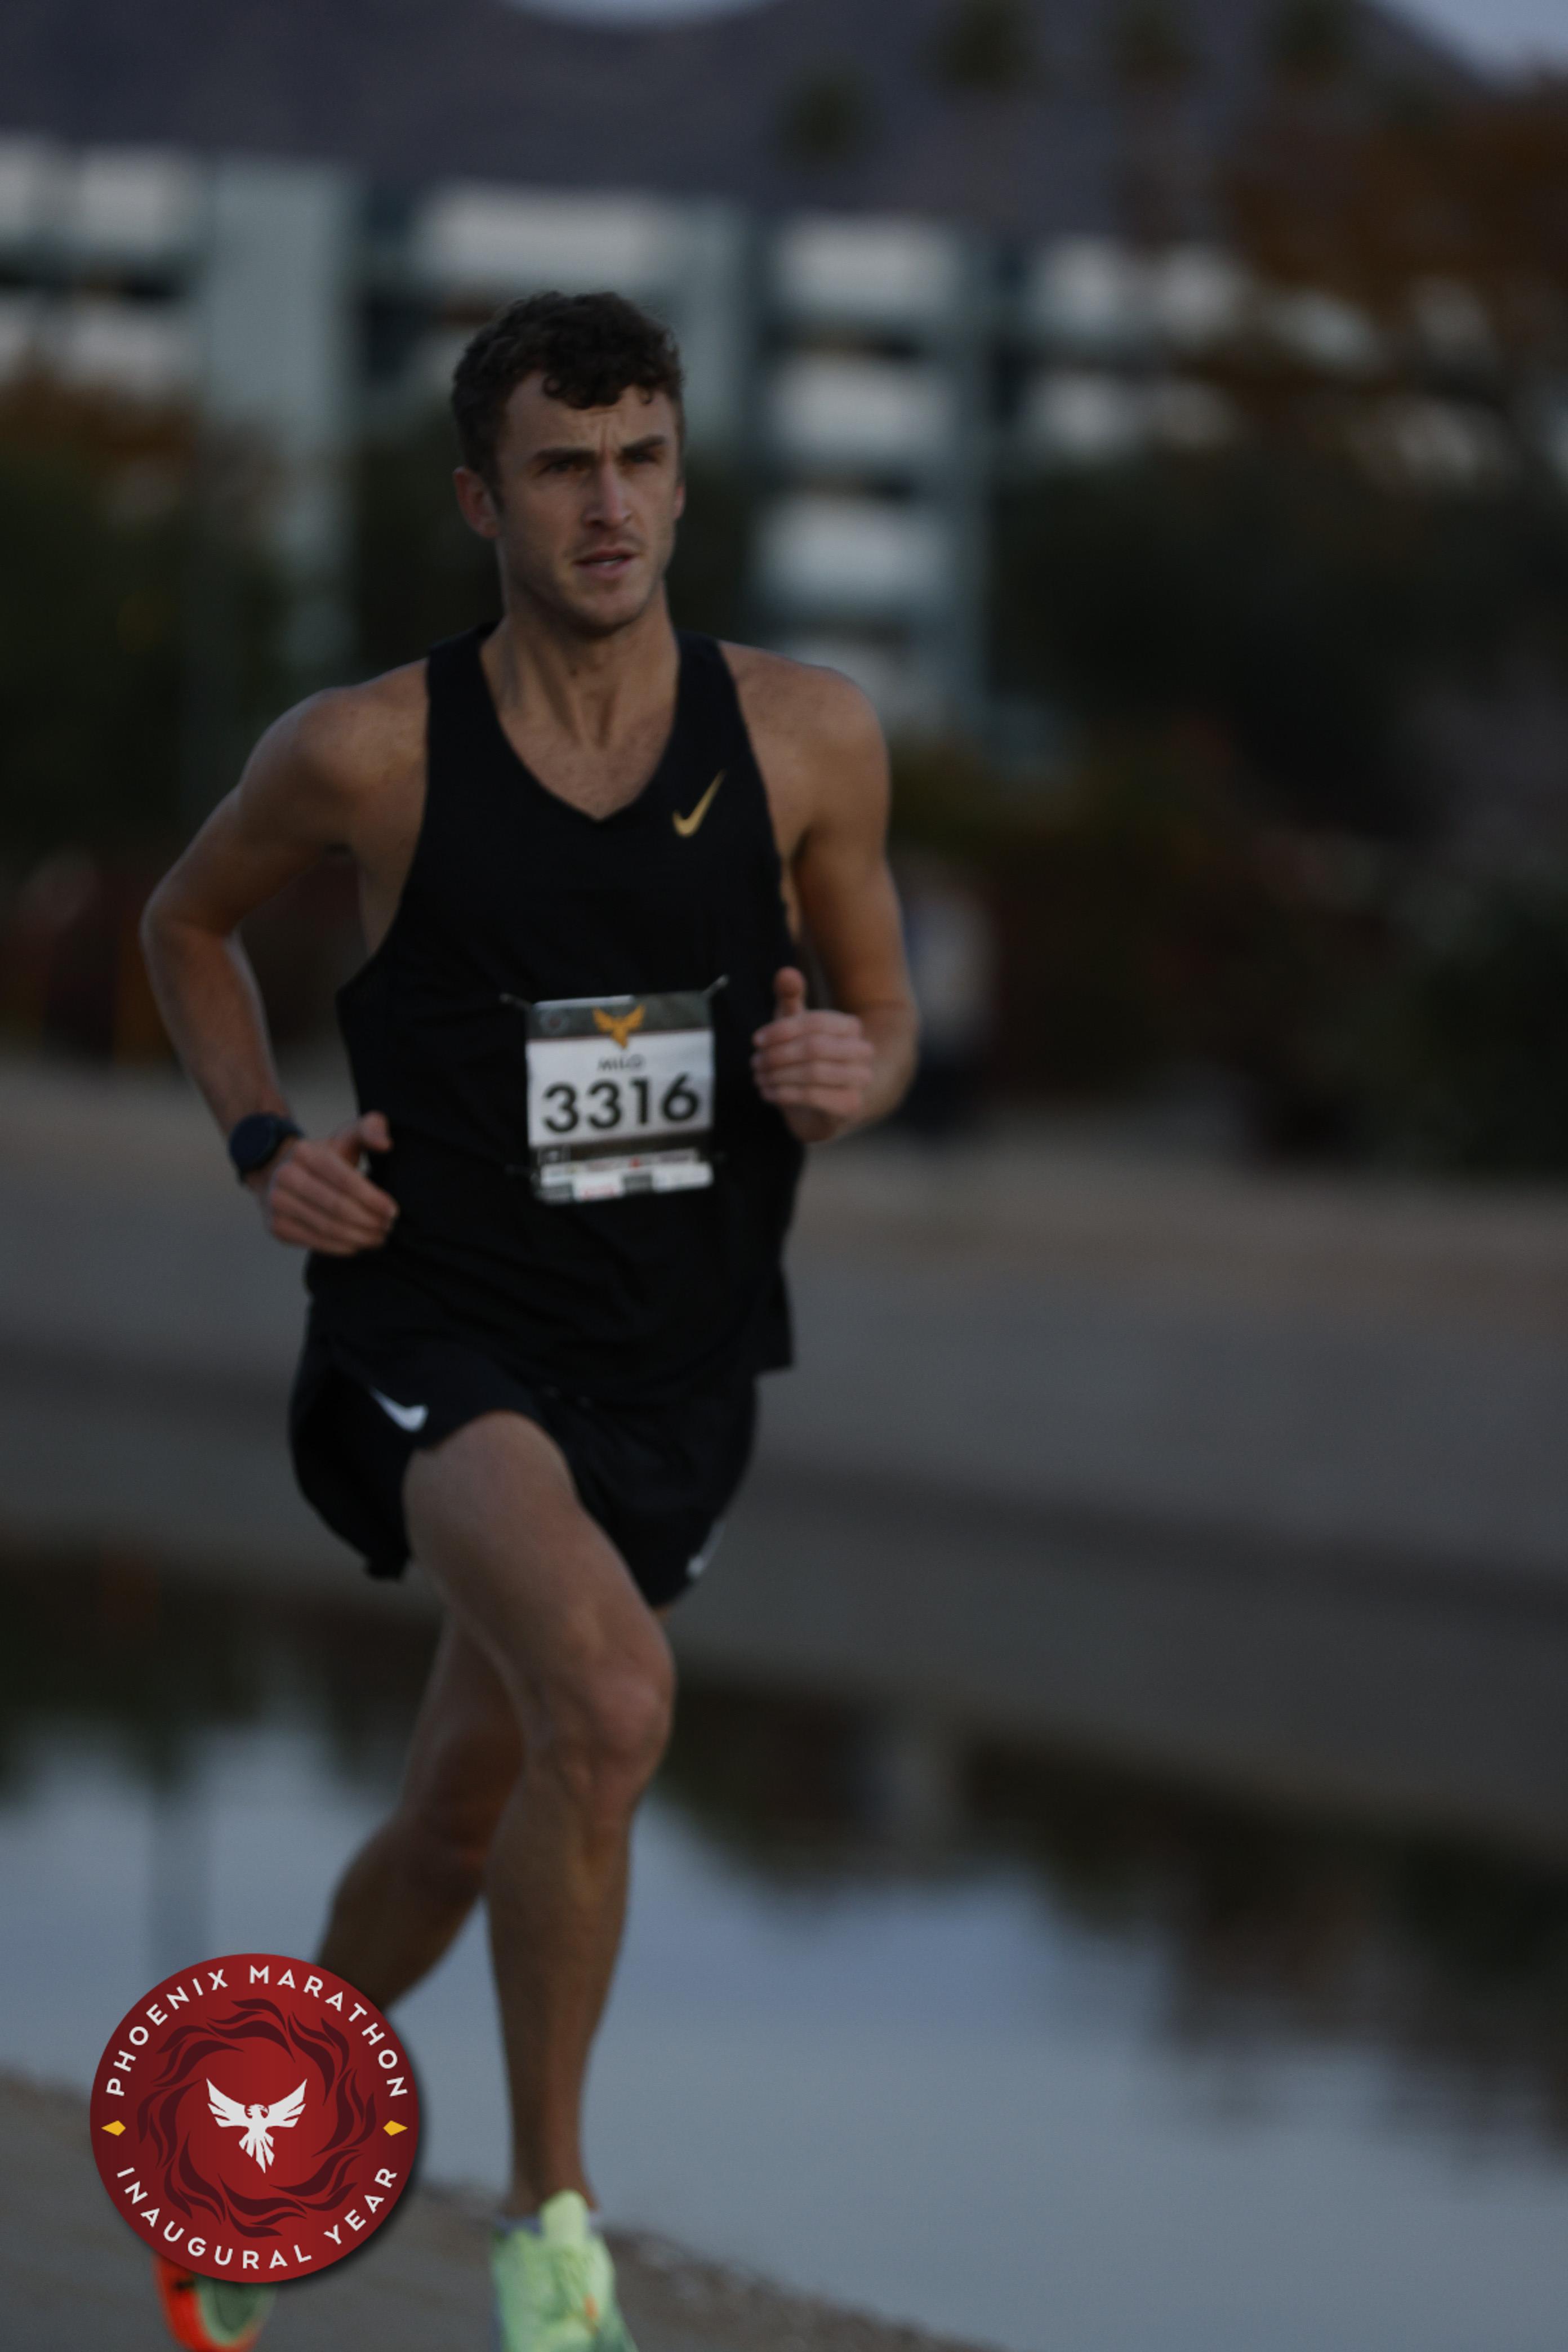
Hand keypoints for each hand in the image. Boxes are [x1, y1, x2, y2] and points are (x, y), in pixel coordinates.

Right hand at [250, 1112, 398, 1254]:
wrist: (279, 1172)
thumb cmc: (325, 1157)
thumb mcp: (346, 1136)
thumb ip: (370, 1129)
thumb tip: (385, 1144)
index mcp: (306, 1152)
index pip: (345, 1180)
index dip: (372, 1199)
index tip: (392, 1211)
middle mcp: (286, 1176)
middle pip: (337, 1207)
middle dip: (369, 1221)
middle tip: (387, 1227)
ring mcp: (277, 1203)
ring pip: (327, 1227)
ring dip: (358, 1237)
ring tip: (378, 1237)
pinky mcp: (276, 1226)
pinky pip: (314, 1242)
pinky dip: (341, 1247)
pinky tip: (358, 1245)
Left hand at [751, 968, 874, 1142]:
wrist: (822, 1106)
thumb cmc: (805, 1058)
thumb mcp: (794, 1026)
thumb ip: (789, 998)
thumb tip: (786, 973)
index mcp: (851, 1026)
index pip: (815, 1022)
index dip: (782, 1030)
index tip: (756, 1040)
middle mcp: (862, 1051)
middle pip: (814, 1047)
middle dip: (778, 1055)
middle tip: (755, 1062)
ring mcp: (860, 1080)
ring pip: (813, 1072)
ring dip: (778, 1075)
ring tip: (759, 1077)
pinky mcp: (850, 1105)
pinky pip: (813, 1096)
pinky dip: (784, 1093)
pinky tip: (768, 1093)